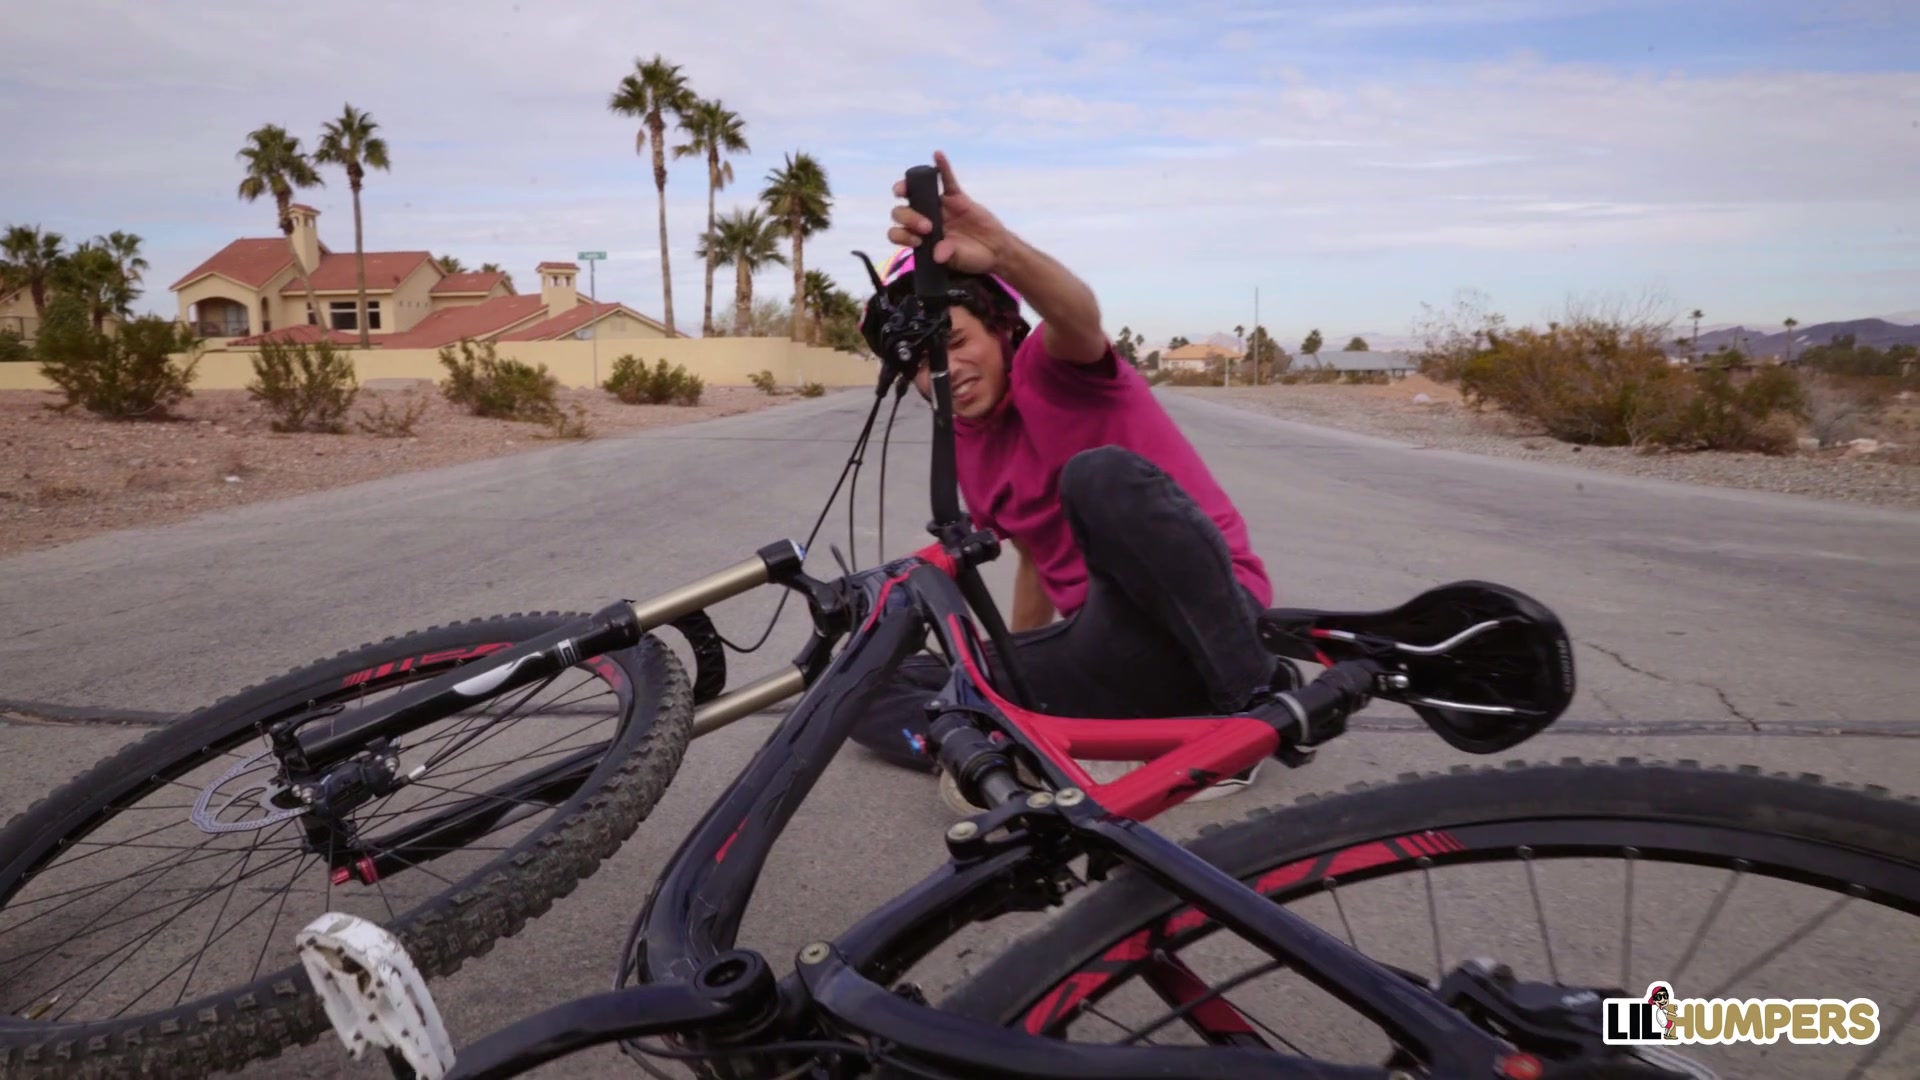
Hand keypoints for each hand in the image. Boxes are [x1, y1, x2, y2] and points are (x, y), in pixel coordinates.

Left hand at [888, 151, 1010, 275]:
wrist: (994, 249)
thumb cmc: (972, 257)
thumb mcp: (959, 259)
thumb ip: (949, 255)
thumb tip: (938, 254)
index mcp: (920, 238)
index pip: (899, 233)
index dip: (902, 235)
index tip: (917, 242)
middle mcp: (924, 219)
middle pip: (903, 211)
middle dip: (909, 217)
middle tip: (927, 227)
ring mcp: (939, 206)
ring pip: (917, 192)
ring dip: (908, 187)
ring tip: (903, 190)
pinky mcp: (955, 197)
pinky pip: (947, 180)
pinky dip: (942, 167)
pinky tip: (938, 155)